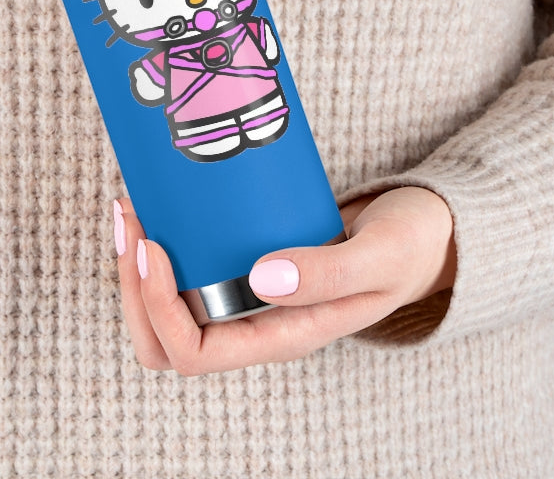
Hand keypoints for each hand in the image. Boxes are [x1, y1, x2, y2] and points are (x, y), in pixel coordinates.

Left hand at [112, 186, 456, 375]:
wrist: (422, 232)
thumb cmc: (408, 248)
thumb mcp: (380, 257)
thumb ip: (329, 273)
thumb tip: (260, 280)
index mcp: (283, 336)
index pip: (196, 352)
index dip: (159, 307)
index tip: (155, 245)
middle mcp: (256, 323)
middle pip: (166, 340)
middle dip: (132, 288)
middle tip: (131, 221)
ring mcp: (248, 296)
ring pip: (166, 306)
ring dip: (137, 265)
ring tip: (132, 208)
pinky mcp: (244, 263)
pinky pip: (188, 269)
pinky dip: (164, 240)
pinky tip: (160, 200)